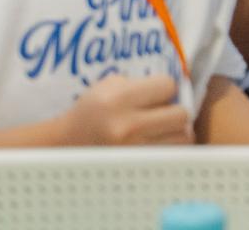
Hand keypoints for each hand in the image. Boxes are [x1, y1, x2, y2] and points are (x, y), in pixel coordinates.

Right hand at [59, 74, 192, 145]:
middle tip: (165, 111)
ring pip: (183, 137)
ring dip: (176, 130)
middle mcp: (127, 126)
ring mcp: (133, 149)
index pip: (168, 86)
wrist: (66, 144)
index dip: (166, 87)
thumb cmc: (91, 110)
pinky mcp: (136, 166)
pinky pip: (171, 154)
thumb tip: (176, 86)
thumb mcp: (108, 85)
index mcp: (119, 100)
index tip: (158, 92)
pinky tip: (158, 141)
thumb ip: (141, 83)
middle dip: (176, 109)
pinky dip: (170, 146)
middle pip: (182, 114)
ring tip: (163, 127)